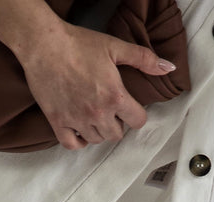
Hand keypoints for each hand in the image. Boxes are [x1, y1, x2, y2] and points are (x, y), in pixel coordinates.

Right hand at [18, 23, 177, 149]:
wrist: (44, 45)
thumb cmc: (79, 44)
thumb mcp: (116, 47)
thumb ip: (144, 59)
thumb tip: (169, 67)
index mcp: (115, 96)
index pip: (138, 121)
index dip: (136, 114)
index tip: (130, 107)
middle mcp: (97, 113)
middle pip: (116, 135)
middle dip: (118, 124)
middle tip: (111, 110)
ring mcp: (77, 120)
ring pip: (96, 140)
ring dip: (98, 131)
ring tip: (95, 115)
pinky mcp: (58, 122)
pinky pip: (72, 145)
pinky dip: (78, 141)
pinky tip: (80, 130)